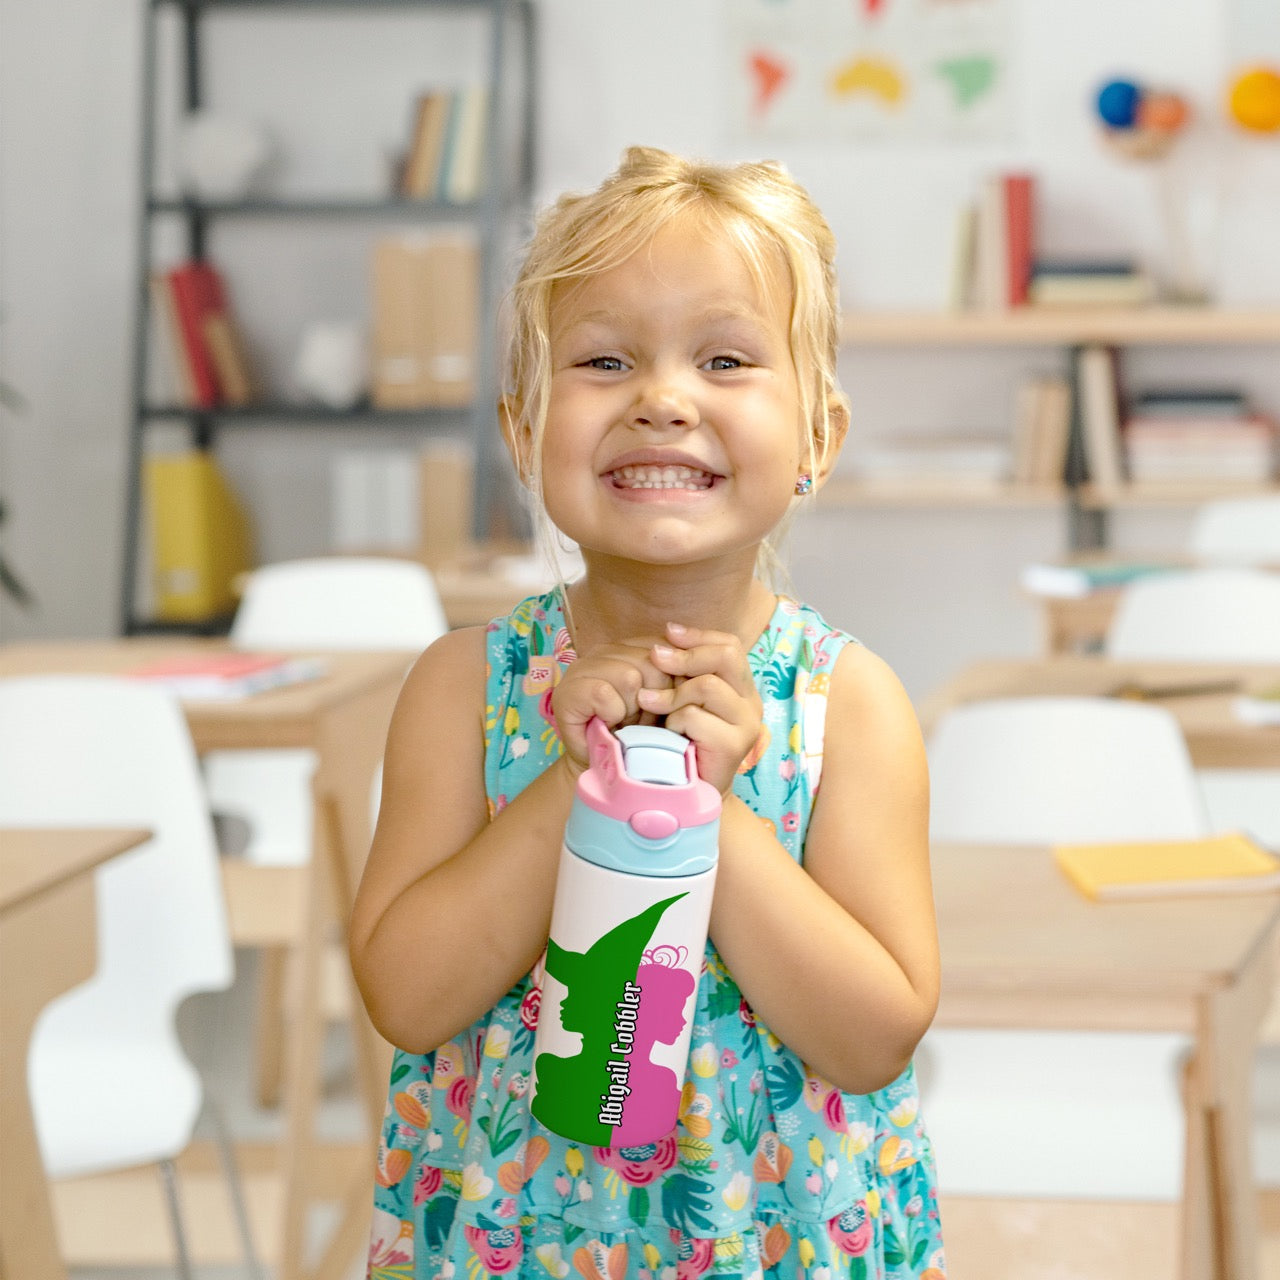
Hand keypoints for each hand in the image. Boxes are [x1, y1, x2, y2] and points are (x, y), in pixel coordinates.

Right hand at [550, 637, 672, 776]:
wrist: (606, 769)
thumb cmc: (640, 735)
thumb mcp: (666, 701)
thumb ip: (677, 678)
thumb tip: (695, 669)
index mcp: (631, 647)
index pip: (666, 647)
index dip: (673, 681)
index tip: (666, 706)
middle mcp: (605, 650)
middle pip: (652, 663)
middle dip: (655, 700)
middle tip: (643, 720)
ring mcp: (583, 667)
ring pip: (628, 677)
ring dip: (632, 710)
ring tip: (626, 722)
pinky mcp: (569, 690)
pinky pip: (604, 695)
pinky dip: (611, 715)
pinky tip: (607, 723)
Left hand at [637, 622, 763, 795]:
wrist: (691, 792)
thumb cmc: (681, 742)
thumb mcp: (682, 700)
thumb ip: (682, 674)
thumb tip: (664, 639)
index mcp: (741, 688)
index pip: (729, 645)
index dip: (699, 635)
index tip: (668, 632)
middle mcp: (751, 703)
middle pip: (726, 656)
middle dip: (685, 654)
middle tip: (655, 656)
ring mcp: (747, 724)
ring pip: (707, 686)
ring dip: (672, 693)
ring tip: (651, 704)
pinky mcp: (735, 745)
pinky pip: (695, 717)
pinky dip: (673, 722)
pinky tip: (669, 735)